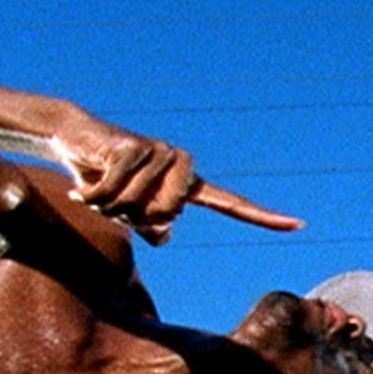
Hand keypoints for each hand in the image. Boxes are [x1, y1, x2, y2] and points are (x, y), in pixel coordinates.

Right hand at [54, 114, 301, 244]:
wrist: (75, 138)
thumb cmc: (108, 179)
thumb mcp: (131, 212)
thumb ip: (151, 226)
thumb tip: (165, 235)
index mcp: (190, 185)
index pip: (232, 205)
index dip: (263, 217)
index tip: (298, 225)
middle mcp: (183, 166)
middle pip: (165, 218)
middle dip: (131, 218)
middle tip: (115, 200)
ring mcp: (161, 153)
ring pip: (135, 208)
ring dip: (109, 205)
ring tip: (101, 187)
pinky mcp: (134, 148)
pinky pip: (115, 192)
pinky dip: (94, 196)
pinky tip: (85, 185)